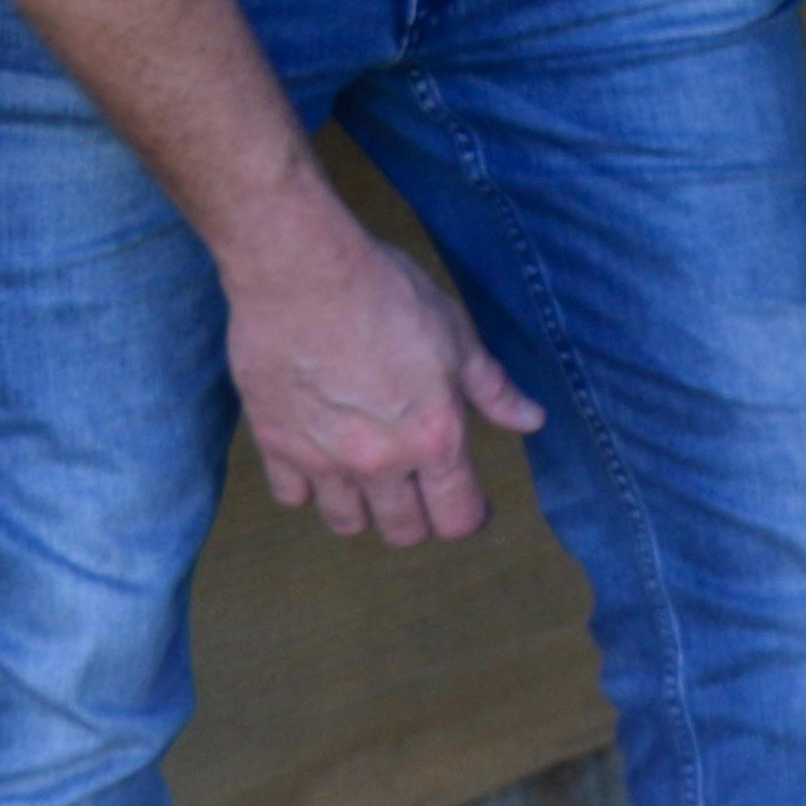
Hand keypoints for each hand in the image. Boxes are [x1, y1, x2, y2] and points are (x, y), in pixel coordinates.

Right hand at [220, 198, 544, 545]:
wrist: (305, 275)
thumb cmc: (389, 296)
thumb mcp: (458, 337)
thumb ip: (493, 390)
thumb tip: (531, 420)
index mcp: (435, 438)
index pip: (458, 517)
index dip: (469, 516)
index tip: (469, 503)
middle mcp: (380, 463)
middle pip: (403, 530)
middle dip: (418, 518)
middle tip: (419, 490)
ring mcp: (322, 460)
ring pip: (345, 522)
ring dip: (363, 509)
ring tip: (370, 481)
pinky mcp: (274, 446)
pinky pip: (291, 495)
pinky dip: (306, 486)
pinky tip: (319, 457)